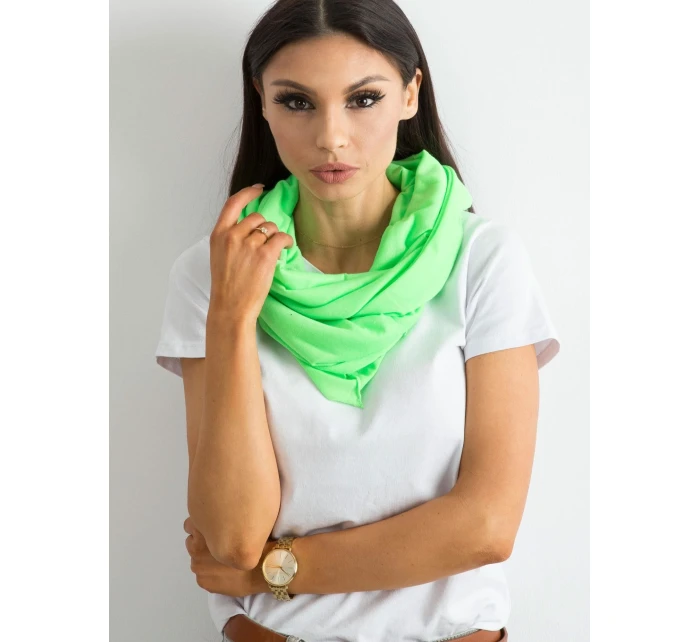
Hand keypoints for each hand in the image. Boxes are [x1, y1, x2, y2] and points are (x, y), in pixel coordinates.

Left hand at [183, 516, 258, 596]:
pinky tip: (224, 572)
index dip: (201, 528)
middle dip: (202, 544)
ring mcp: (198, 566)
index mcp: (203, 530)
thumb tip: (215, 522)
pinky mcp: (202, 581)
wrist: (264, 567)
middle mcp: (195, 548)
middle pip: (192, 542)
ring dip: (205, 559)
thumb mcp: (238, 522)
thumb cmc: (254, 541)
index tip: (211, 530)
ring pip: (196, 559)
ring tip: (222, 561)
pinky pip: (202, 574)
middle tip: (218, 546)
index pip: (190, 525)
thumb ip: (222, 521)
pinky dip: (210, 573)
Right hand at [208, 184, 293, 325]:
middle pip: (257, 217)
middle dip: (264, 228)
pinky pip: (281, 238)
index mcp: (218, 235)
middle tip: (266, 243)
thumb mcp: (219, 256)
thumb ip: (231, 238)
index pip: (233, 203)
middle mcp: (232, 236)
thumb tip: (250, 227)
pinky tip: (287, 248)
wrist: (231, 307)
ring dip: (275, 237)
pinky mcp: (265, 255)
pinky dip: (287, 242)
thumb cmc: (226, 286)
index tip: (259, 189)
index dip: (248, 193)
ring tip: (274, 251)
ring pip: (270, 228)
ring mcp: (249, 245)